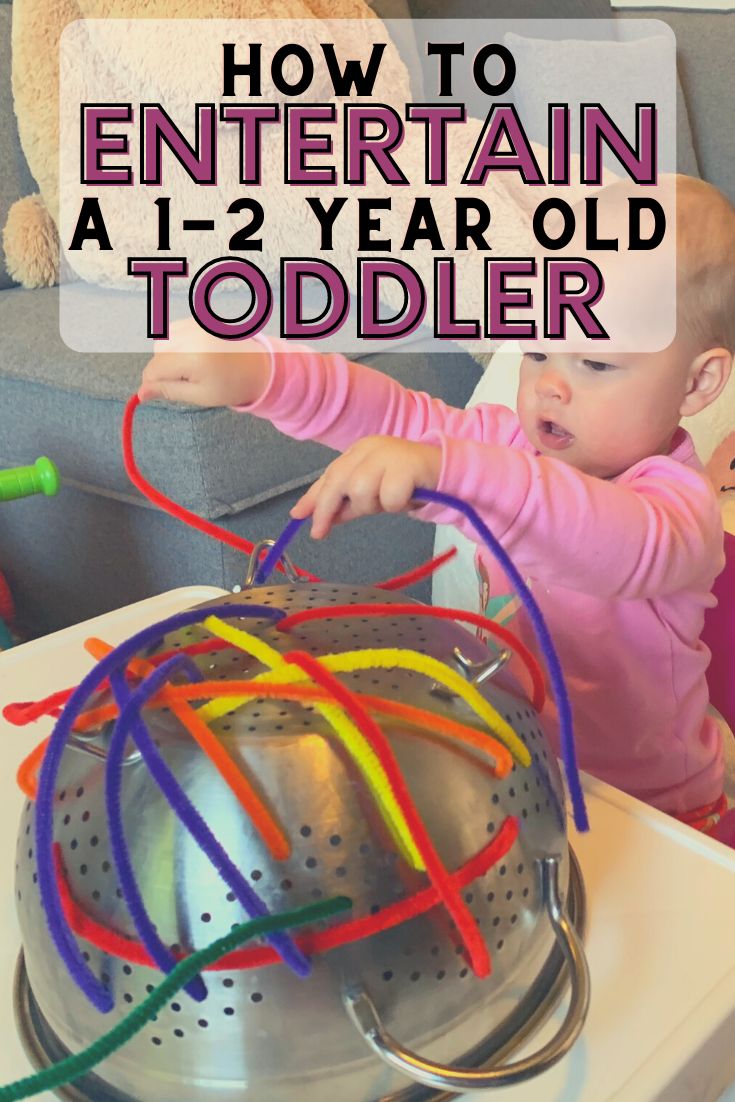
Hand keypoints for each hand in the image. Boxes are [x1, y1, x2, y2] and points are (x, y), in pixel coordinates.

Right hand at [138, 317, 270, 406]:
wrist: (258, 366)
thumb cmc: (230, 386)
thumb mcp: (199, 395)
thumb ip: (169, 391)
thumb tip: (140, 393)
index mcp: (193, 357)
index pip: (154, 369)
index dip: (153, 383)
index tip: (162, 392)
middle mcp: (192, 335)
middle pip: (157, 354)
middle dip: (165, 369)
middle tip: (190, 379)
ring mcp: (197, 324)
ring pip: (163, 341)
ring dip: (171, 355)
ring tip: (195, 366)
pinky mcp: (200, 319)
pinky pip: (175, 331)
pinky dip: (178, 343)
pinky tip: (197, 353)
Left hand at [291, 436, 441, 538]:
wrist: (446, 470)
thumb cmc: (407, 482)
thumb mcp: (373, 493)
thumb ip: (347, 504)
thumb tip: (319, 519)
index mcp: (360, 451)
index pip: (330, 475)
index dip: (313, 497)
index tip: (298, 517)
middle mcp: (371, 449)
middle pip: (338, 482)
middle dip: (326, 509)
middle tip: (320, 533)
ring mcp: (388, 455)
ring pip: (361, 491)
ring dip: (372, 506)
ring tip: (389, 503)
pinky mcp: (406, 466)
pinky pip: (389, 498)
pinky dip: (395, 505)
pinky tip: (407, 499)